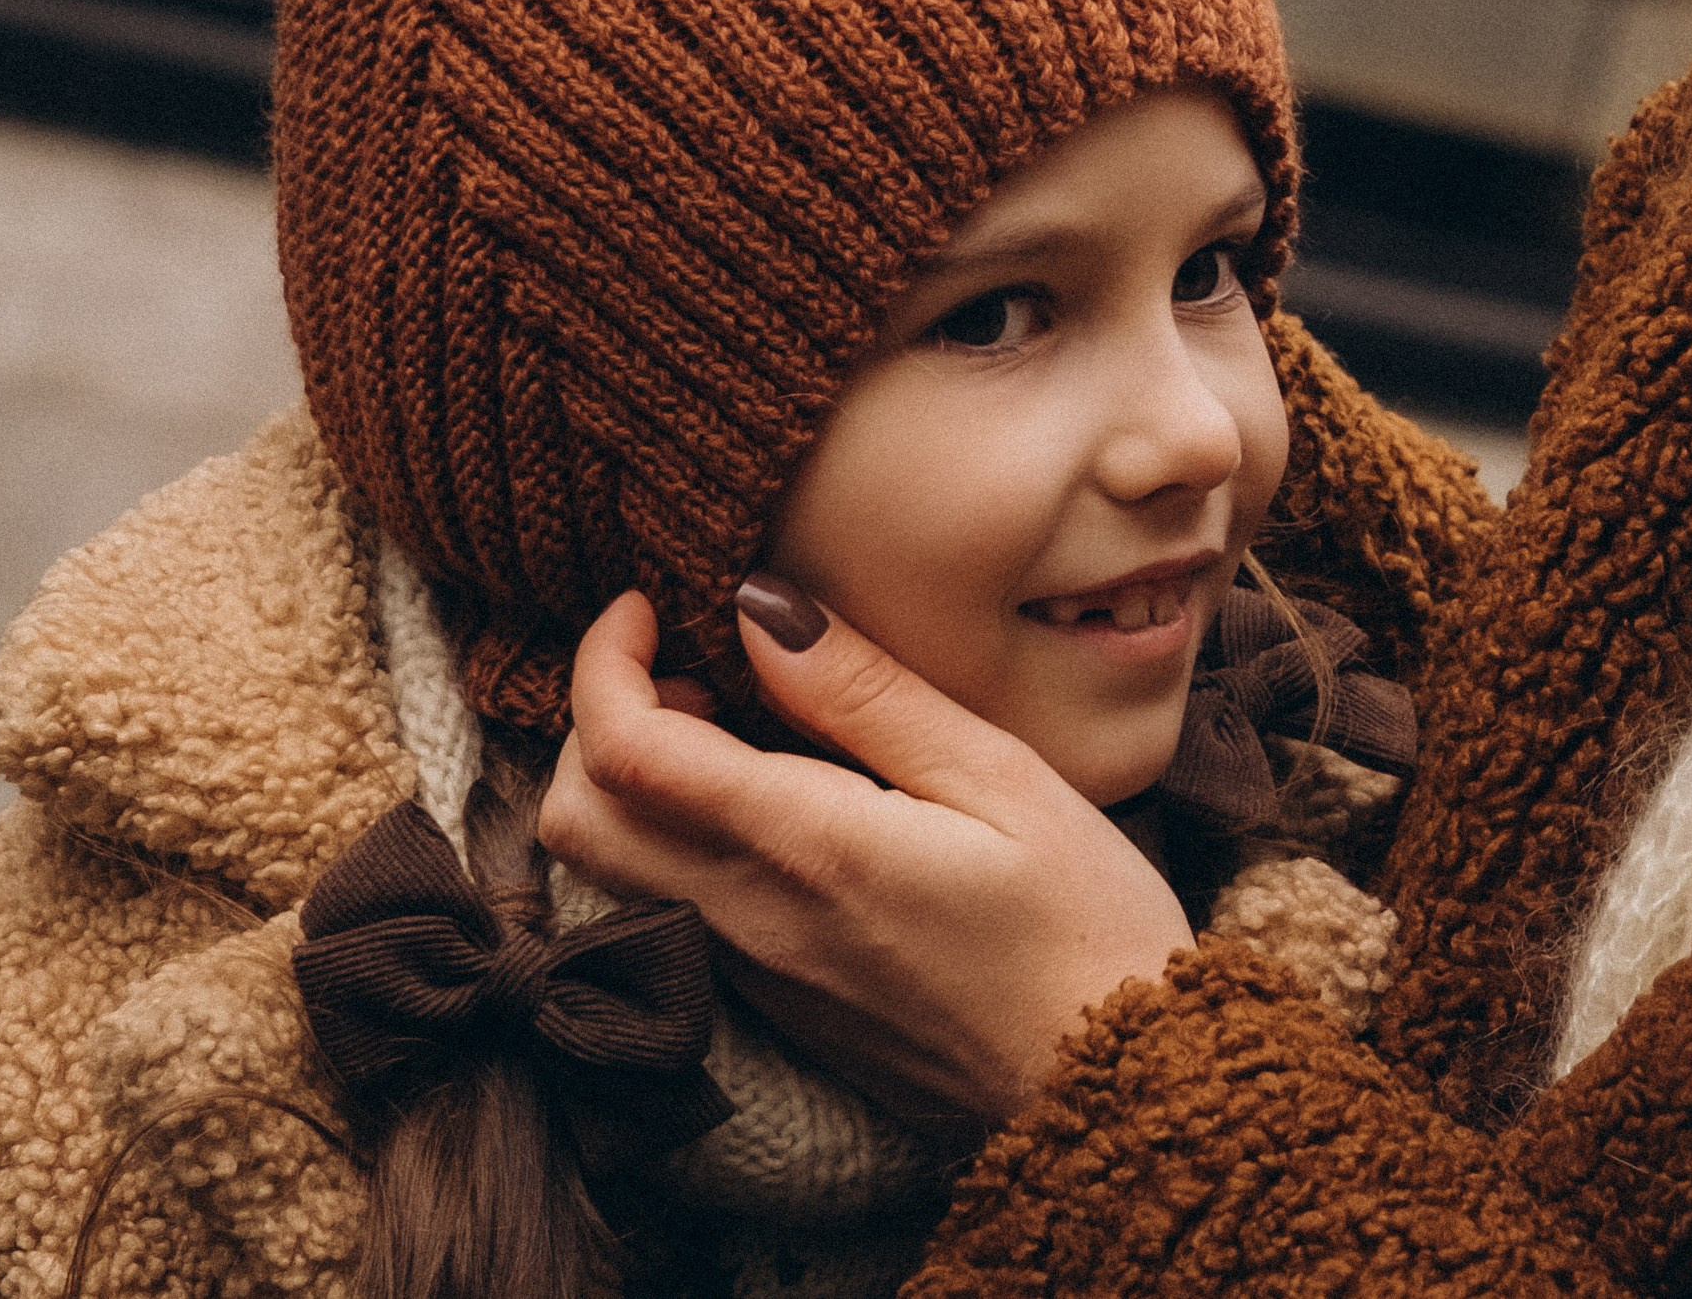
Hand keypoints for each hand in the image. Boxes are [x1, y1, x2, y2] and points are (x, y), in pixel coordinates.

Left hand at [536, 582, 1194, 1121]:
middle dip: (596, 722)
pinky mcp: (780, 1002)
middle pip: (578, 820)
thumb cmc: (1082, 923)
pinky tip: (780, 802)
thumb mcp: (998, 775)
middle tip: (690, 670)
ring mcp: (757, 972)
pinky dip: (683, 835)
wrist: (1113, 1085)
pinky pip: (678, 907)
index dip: (603, 660)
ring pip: (617, 869)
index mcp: (804, 846)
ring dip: (638, 781)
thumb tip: (758, 609)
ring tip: (739, 725)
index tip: (649, 606)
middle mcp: (751, 918)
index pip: (623, 750)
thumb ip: (865, 692)